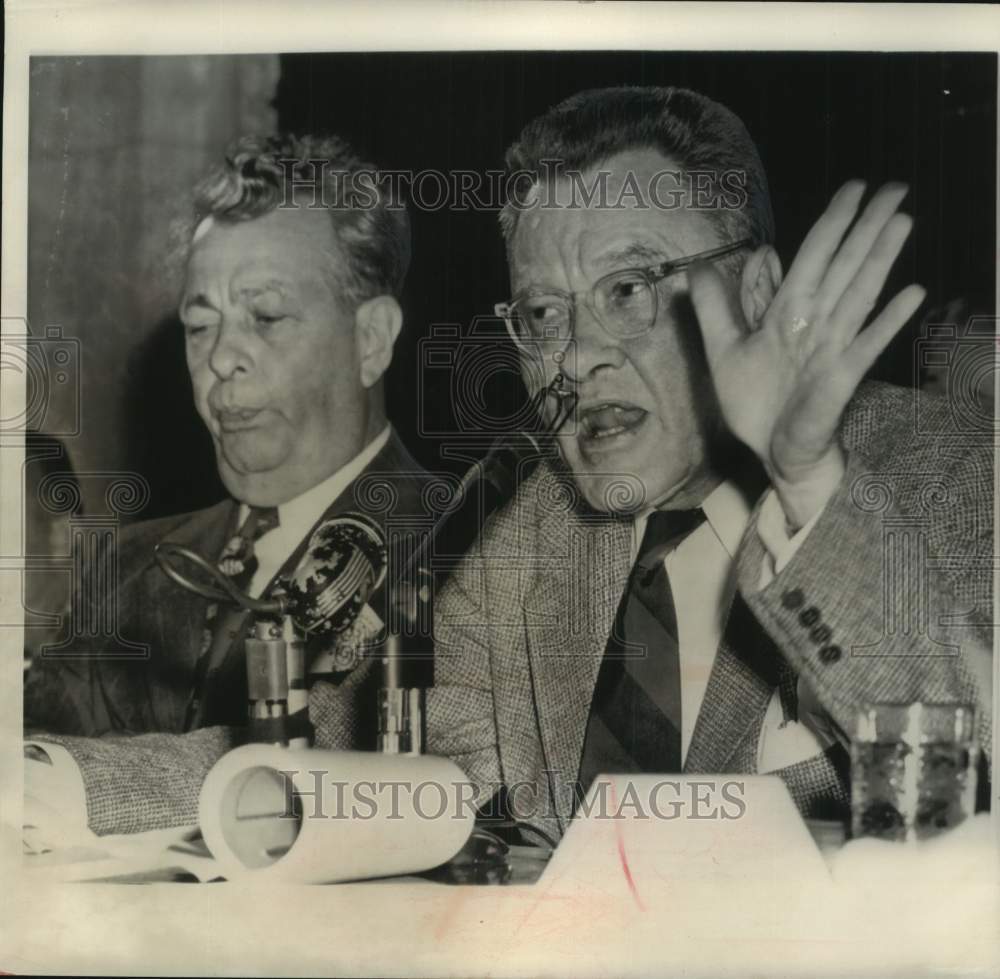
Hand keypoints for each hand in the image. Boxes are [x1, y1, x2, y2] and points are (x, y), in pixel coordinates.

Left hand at [688, 181, 925, 527]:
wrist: (772, 451)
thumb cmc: (756, 402)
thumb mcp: (723, 350)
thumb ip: (713, 308)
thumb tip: (697, 267)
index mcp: (789, 313)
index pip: (813, 258)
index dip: (832, 223)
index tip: (855, 188)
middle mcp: (816, 323)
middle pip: (844, 265)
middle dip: (866, 226)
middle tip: (896, 186)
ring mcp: (832, 349)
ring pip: (859, 294)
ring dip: (880, 258)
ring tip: (903, 221)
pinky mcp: (840, 379)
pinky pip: (866, 346)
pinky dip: (887, 321)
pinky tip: (911, 294)